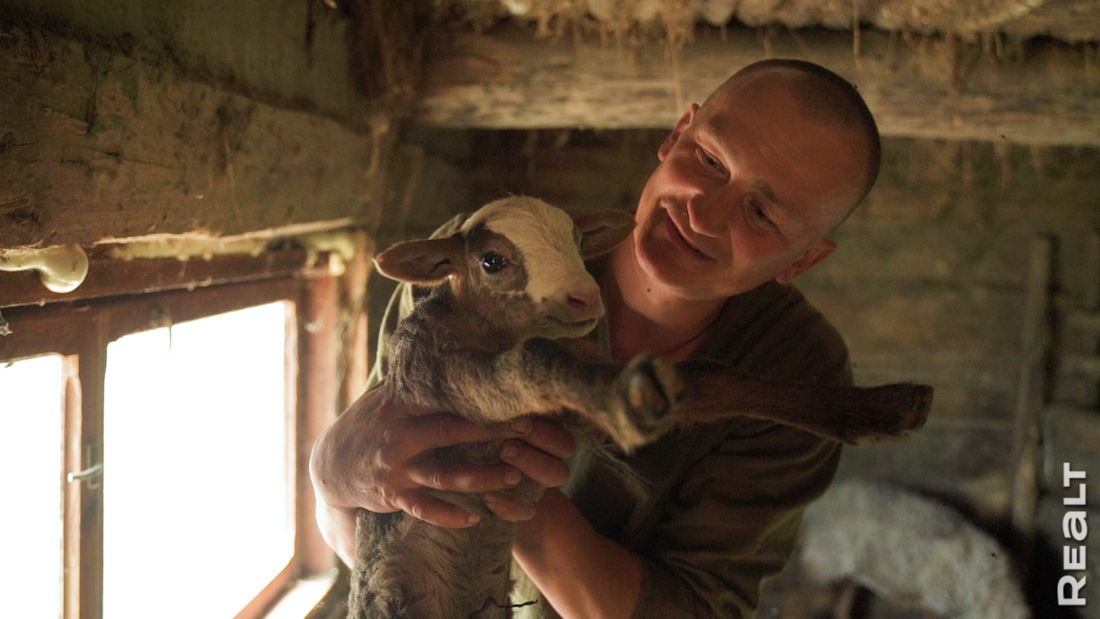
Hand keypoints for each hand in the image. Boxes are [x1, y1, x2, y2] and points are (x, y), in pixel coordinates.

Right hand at [309, 389, 575, 531]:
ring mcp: (396, 468)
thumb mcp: (387, 396)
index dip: (478, 395)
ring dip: (481, 478)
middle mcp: (400, 436)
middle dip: (490, 432)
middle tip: (528, 429)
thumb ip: (416, 378)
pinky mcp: (393, 496)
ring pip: (444, 476)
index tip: (512, 392)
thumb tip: (448, 338)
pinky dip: (449, 516)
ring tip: (514, 477)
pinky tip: (476, 518)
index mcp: (401, 406)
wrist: (330, 466)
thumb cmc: (371, 423)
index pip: (443, 396)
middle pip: (450, 432)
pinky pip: (424, 510)